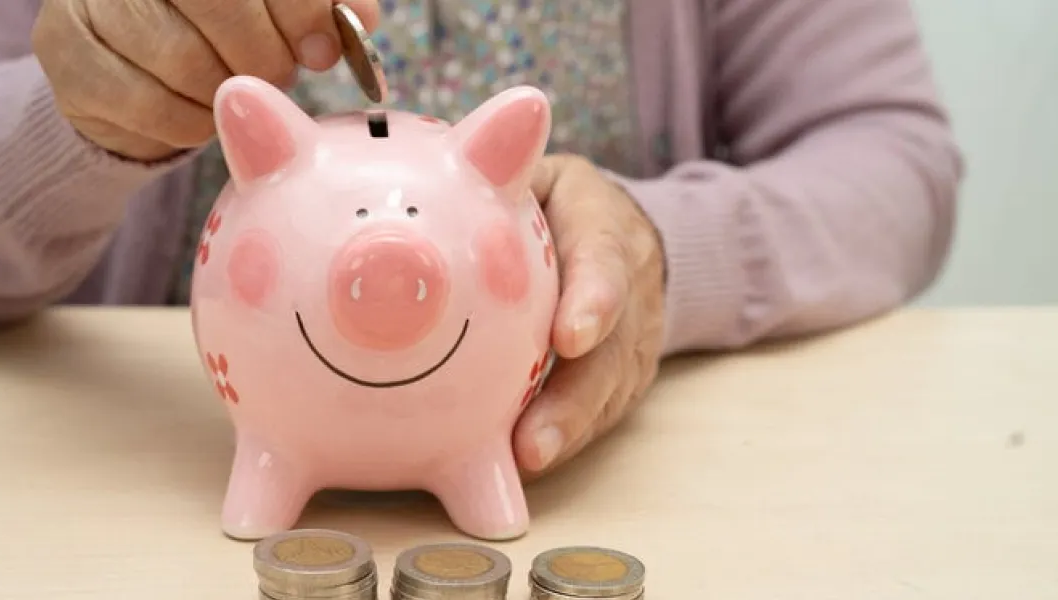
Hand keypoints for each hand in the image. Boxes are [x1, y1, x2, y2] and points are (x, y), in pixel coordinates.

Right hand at [32, 0, 380, 161]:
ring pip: (185, 63)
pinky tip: (195, 115)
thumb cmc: (216, 32)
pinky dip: (187, 125)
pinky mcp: (64, 50)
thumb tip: (362, 17)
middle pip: (220, 6)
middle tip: (277, 77)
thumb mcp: (275, 11)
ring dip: (227, 97)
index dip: (298, 9)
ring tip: (231, 94)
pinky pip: (147, 106)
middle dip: (265, 57)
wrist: (128, 71)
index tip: (323, 50)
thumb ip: (320, 5)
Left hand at [513, 154, 666, 480]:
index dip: (594, 300)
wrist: (629, 236)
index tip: (570, 338)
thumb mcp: (541, 176)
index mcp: (606, 228)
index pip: (606, 261)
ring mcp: (635, 339)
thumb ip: (500, 175)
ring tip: (522, 463)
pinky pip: (600, 413)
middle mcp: (633, 288)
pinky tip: (520, 461)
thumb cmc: (561, 206)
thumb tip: (423, 167)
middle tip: (532, 441)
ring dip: (568, 432)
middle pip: (614, 350)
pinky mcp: (626, 376)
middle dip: (575, 399)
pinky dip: (567, 438)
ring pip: (610, 392)